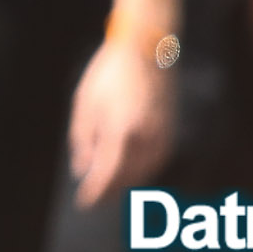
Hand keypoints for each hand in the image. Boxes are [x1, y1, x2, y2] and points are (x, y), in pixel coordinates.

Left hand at [67, 38, 175, 208]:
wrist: (146, 48)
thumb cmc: (109, 73)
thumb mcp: (85, 103)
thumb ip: (82, 140)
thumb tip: (82, 170)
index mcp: (122, 130)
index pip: (108, 173)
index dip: (95, 191)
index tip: (83, 203)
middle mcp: (146, 137)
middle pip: (127, 177)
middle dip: (109, 191)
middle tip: (93, 198)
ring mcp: (162, 135)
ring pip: (144, 172)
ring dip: (126, 183)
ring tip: (108, 188)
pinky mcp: (171, 131)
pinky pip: (155, 161)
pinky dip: (141, 171)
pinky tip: (128, 171)